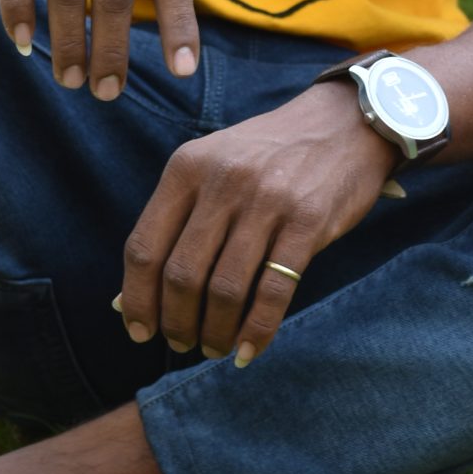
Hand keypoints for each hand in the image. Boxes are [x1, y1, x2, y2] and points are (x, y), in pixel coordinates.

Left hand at [117, 81, 394, 364]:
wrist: (343, 123)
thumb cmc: (267, 156)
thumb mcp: (212, 167)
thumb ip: (175, 222)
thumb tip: (129, 297)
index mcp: (186, 167)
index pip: (144, 247)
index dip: (137, 299)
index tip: (140, 332)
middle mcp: (222, 182)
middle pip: (181, 274)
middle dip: (176, 322)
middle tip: (182, 344)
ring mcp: (266, 201)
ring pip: (225, 288)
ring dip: (214, 332)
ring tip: (214, 347)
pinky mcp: (308, 221)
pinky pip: (274, 291)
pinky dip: (257, 331)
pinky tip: (248, 351)